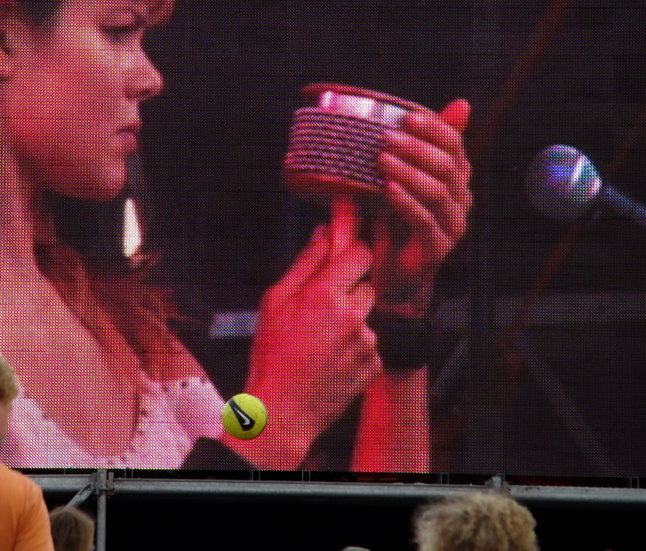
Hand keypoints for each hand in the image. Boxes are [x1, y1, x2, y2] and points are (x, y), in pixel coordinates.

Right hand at [236, 199, 381, 467]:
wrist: (282, 413)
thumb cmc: (271, 356)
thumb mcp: (275, 303)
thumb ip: (304, 265)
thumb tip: (323, 233)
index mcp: (325, 295)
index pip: (359, 252)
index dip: (353, 250)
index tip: (347, 246)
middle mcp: (353, 316)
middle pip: (366, 283)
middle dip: (348, 288)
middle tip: (321, 306)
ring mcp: (367, 342)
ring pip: (366, 315)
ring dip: (350, 320)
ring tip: (319, 341)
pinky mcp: (374, 364)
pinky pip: (369, 343)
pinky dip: (354, 347)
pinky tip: (329, 359)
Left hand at [376, 98, 471, 312]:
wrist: (389, 270)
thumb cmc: (393, 218)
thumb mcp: (399, 177)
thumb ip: (412, 147)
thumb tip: (438, 108)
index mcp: (455, 177)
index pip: (454, 145)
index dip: (433, 128)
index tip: (406, 117)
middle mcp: (460, 199)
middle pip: (448, 166)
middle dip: (416, 149)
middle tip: (385, 138)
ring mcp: (452, 225)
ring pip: (438, 192)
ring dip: (408, 172)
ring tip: (382, 160)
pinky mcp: (437, 248)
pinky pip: (425, 220)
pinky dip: (406, 202)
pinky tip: (388, 189)